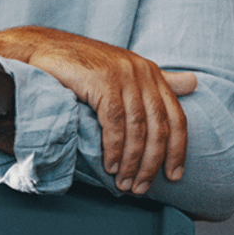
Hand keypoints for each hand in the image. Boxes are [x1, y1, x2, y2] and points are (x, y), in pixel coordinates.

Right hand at [0, 27, 196, 194]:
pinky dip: (115, 148)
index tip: (173, 176)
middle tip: (141, 187)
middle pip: (159, 128)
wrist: (39, 47)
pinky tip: (110, 165)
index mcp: (151, 72)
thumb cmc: (78, 64)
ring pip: (137, 129)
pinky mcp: (102, 81)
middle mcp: (142, 72)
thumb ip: (156, 82)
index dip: (178, 150)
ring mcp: (123, 75)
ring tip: (124, 182)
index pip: (176, 117)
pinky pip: (115, 124)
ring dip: (132, 162)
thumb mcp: (122, 71)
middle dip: (152, 163)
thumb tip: (194, 82)